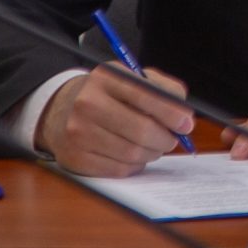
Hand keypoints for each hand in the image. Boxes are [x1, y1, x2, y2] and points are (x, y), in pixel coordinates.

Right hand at [36, 66, 194, 175]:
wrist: (61, 110)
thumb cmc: (108, 95)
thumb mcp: (133, 79)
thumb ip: (164, 89)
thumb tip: (185, 115)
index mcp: (106, 77)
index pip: (146, 96)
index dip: (172, 113)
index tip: (186, 124)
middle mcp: (88, 103)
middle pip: (141, 130)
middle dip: (165, 138)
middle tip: (172, 139)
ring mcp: (78, 132)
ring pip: (133, 153)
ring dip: (152, 153)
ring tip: (152, 145)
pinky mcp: (75, 158)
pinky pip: (119, 169)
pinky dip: (134, 165)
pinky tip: (132, 154)